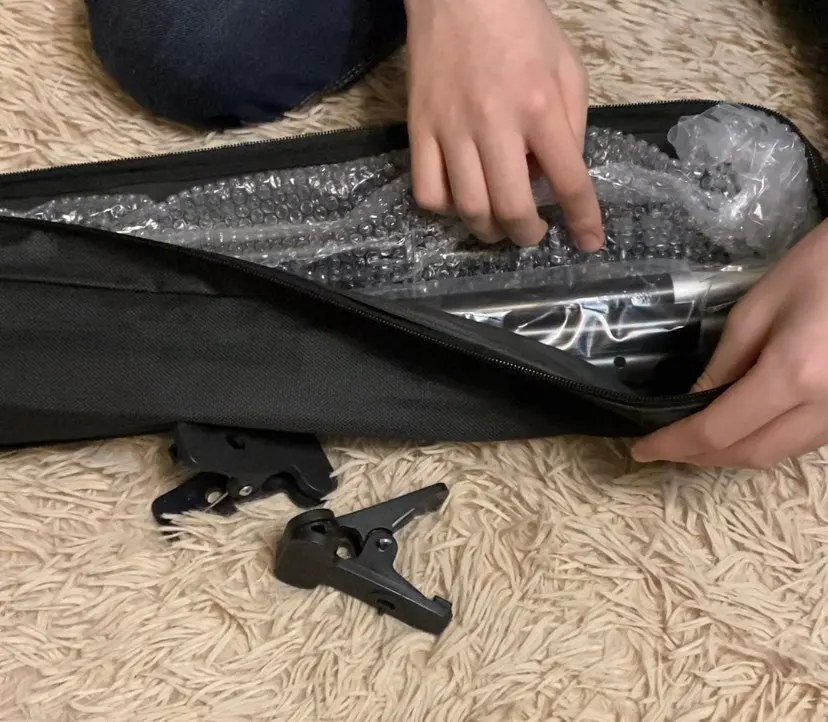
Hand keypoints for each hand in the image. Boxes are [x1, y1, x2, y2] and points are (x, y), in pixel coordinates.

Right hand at [404, 0, 603, 249]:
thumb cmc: (520, 25)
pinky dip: (446, 208)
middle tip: (532, 233)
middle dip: (527, 235)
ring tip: (497, 225)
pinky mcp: (418, 128)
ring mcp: (451, 129)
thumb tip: (556, 174)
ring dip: (488, 230)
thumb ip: (572, 123)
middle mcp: (495, 124)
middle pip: (512, 207)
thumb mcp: (567, 66)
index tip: (588, 243)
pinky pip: (427, 191)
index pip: (569, 179)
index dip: (583, 220)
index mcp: (541, 106)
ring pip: (467, 207)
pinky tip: (458, 198)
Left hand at [632, 219, 827, 468]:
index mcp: (793, 375)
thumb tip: (695, 400)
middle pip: (751, 454)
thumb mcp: (759, 307)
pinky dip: (765, 441)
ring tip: (694, 442)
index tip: (641, 449)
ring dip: (733, 453)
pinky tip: (741, 428)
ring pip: (779, 453)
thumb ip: (725, 362)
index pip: (719, 429)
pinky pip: (803, 441)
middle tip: (664, 448)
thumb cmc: (822, 266)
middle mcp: (825, 408)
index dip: (675, 445)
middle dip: (701, 458)